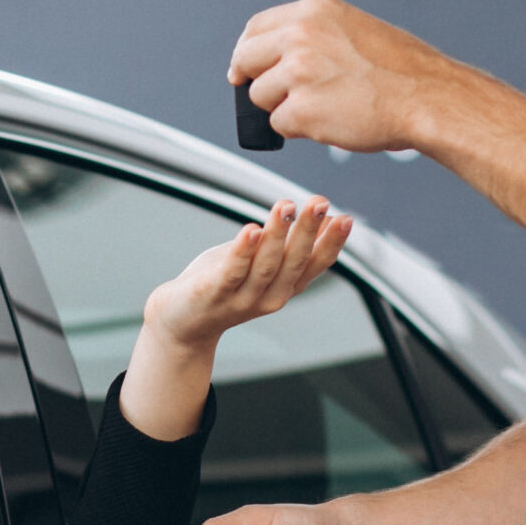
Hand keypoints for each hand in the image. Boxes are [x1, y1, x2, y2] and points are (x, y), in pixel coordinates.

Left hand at [142, 196, 353, 350]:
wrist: (180, 321)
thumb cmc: (223, 284)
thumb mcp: (264, 262)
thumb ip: (292, 244)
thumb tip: (328, 218)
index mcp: (284, 287)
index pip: (315, 265)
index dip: (331, 243)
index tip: (344, 218)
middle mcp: (269, 296)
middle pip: (293, 262)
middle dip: (308, 231)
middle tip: (319, 203)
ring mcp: (242, 297)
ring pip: (265, 264)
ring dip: (278, 234)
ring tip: (286, 206)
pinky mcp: (214, 293)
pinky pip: (232, 271)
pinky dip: (243, 251)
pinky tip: (251, 230)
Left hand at [229, 0, 460, 154]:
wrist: (428, 99)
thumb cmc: (403, 71)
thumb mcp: (354, 29)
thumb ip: (313, 35)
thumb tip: (279, 54)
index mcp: (315, 11)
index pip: (255, 28)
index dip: (247, 52)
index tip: (243, 67)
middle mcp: (302, 35)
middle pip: (247, 60)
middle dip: (257, 81)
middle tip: (276, 95)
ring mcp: (298, 72)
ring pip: (260, 96)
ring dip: (283, 107)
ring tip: (323, 106)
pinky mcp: (300, 109)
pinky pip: (278, 125)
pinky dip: (298, 130)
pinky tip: (328, 122)